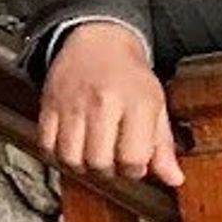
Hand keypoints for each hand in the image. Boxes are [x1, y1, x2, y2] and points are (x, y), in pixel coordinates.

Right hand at [36, 21, 180, 189]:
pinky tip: (72, 146)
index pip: (133, 158)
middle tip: (113, 159)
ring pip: (71, 158)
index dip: (135, 169)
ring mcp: (73, 104)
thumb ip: (163, 145)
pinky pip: (47, 146)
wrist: (98, 42)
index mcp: (137, 103)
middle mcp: (103, 103)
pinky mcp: (49, 105)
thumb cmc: (129, 76)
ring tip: (92, 155)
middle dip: (108, 170)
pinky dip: (57, 154)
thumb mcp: (155, 106)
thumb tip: (174, 180)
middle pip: (100, 161)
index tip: (135, 162)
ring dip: (82, 165)